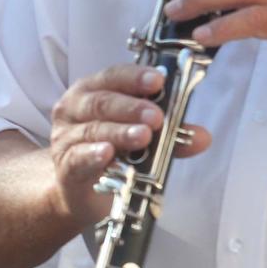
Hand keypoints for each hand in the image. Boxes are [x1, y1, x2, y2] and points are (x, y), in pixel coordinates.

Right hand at [46, 64, 211, 229]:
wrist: (80, 190)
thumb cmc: (111, 154)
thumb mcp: (141, 139)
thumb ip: (168, 134)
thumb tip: (202, 137)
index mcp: (93, 91)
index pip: (113, 77)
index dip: (135, 77)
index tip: (159, 80)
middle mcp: (75, 110)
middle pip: (101, 102)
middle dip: (131, 107)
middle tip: (156, 116)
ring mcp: (65, 138)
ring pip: (93, 130)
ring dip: (119, 132)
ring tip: (143, 136)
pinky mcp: (64, 166)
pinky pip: (77, 158)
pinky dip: (92, 155)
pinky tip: (106, 154)